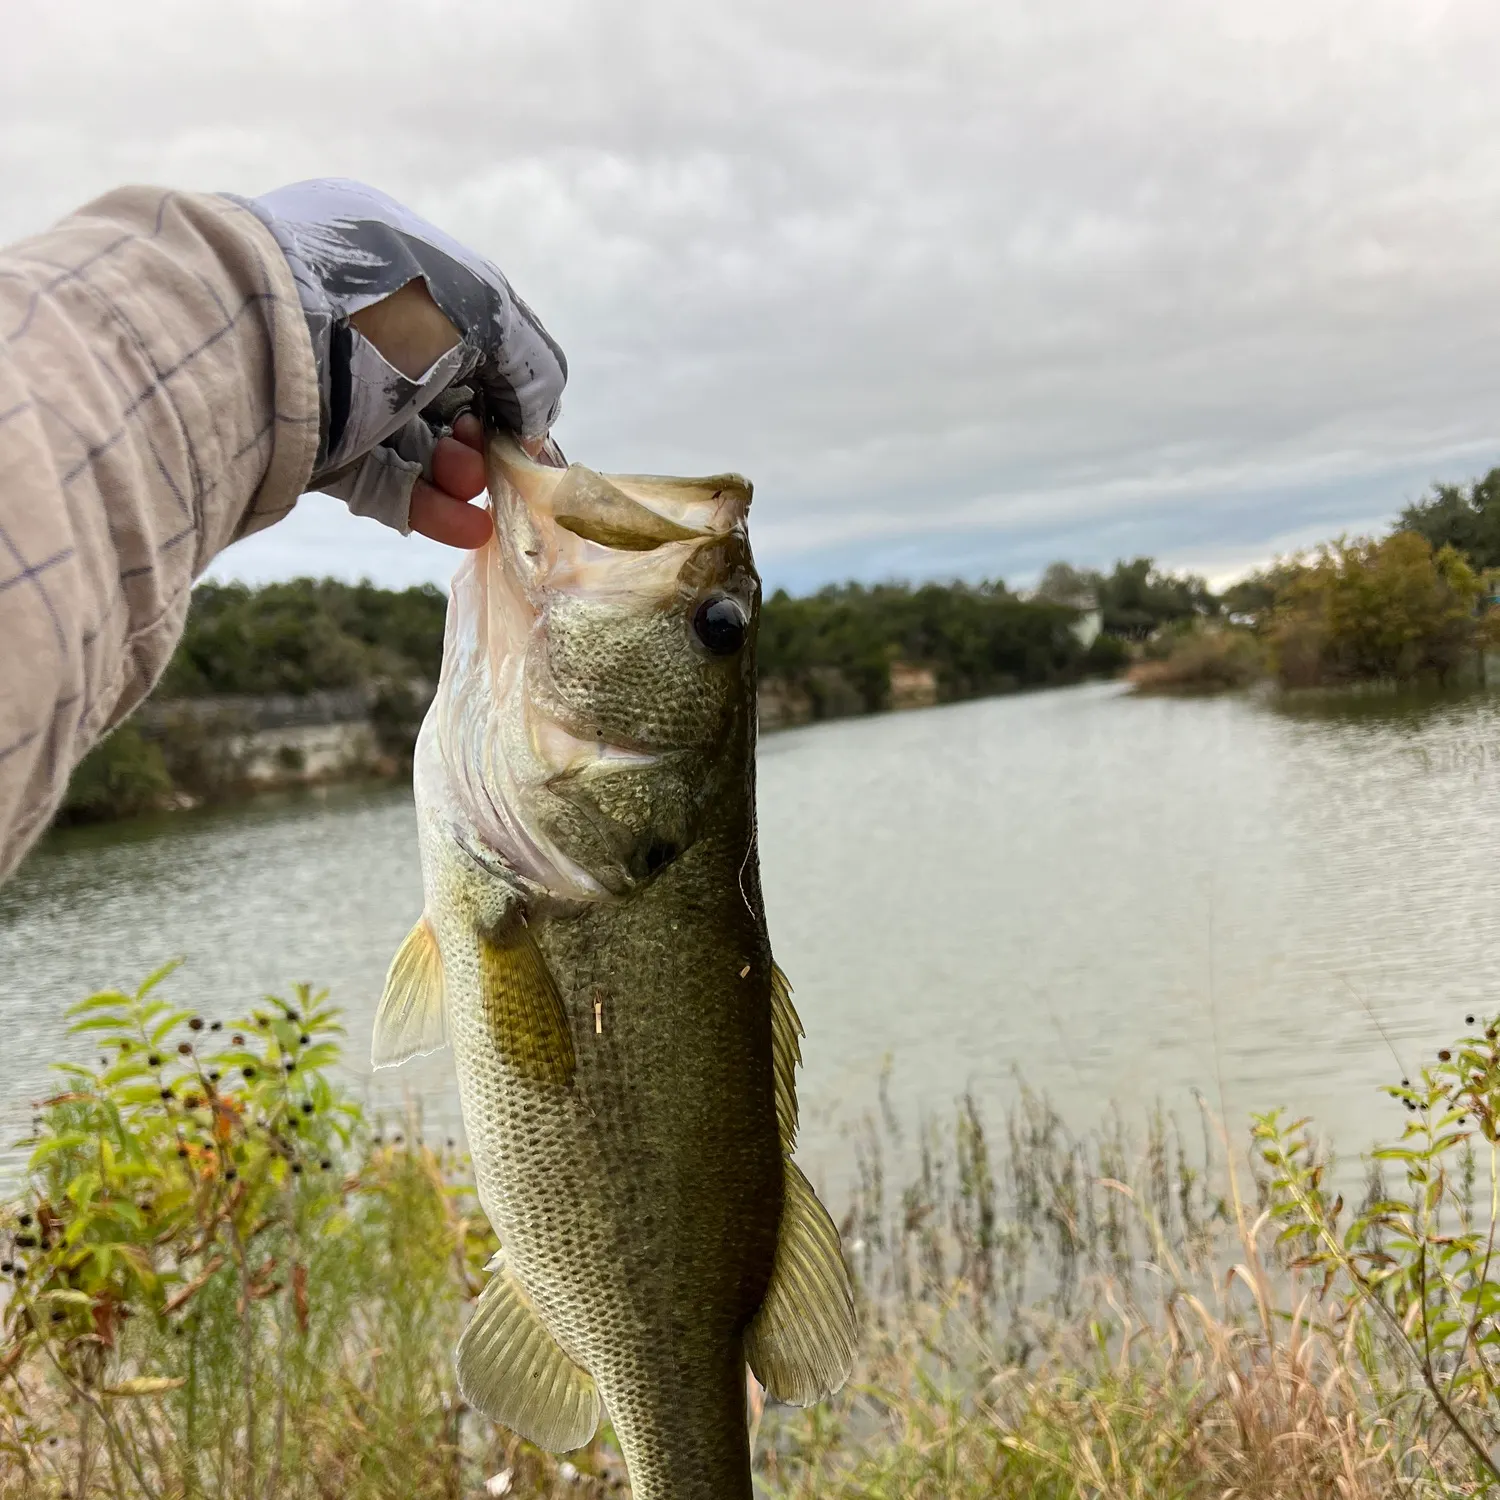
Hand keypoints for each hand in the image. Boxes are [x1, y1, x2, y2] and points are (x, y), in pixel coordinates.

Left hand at [235, 178, 566, 547]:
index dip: (507, 379)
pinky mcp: (309, 445)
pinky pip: (379, 478)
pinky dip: (426, 504)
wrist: (248, 341)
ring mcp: (333, 383)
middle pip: (448, 390)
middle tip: (494, 460)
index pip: (471, 325)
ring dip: (460, 473)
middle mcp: (362, 317)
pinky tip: (468, 528)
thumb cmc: (373, 302)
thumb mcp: (477, 305)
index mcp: (396, 258)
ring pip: (417, 440)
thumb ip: (529, 360)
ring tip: (476, 492)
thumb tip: (536, 423)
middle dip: (482, 432)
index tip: (527, 425)